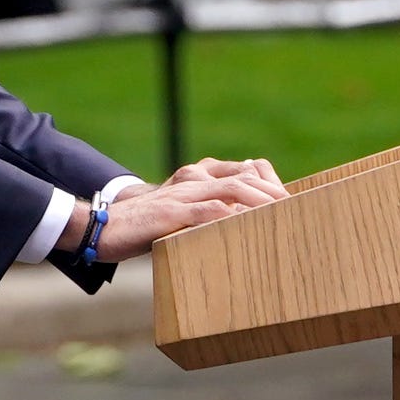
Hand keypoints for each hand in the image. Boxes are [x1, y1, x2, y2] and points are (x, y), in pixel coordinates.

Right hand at [95, 157, 287, 258]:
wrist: (100, 226)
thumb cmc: (142, 226)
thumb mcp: (179, 217)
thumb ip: (205, 215)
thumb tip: (235, 228)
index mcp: (197, 177)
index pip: (244, 171)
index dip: (270, 184)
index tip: (291, 202)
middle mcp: (193, 179)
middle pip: (245, 177)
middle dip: (274, 192)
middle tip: (298, 210)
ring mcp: (183, 194)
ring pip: (233, 189)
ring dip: (262, 202)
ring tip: (284, 215)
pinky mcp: (172, 213)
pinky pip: (209, 212)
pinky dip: (233, 217)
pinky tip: (251, 226)